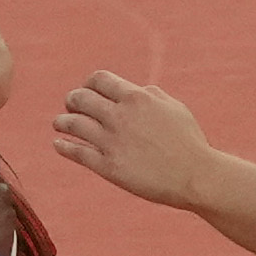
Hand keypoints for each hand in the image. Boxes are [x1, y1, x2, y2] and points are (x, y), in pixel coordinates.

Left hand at [53, 72, 215, 208]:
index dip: (88, 84)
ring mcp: (112, 141)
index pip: (98, 79)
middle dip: (72, 101)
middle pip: (80, 98)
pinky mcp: (107, 166)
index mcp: (137, 97)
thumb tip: (134, 89)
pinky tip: (59, 144)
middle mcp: (120, 116)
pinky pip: (76, 152)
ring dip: (62, 122)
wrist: (196, 176)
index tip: (88, 92)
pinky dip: (63, 146)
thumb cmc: (188, 141)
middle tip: (72, 107)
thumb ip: (150, 94)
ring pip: (72, 124)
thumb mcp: (173, 107)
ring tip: (60, 124)